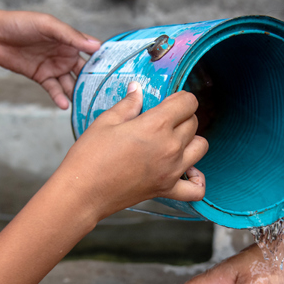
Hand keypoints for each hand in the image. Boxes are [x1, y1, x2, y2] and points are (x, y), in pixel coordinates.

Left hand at [0, 11, 100, 108]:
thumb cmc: (19, 24)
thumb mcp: (47, 25)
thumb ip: (71, 36)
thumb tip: (95, 46)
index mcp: (70, 40)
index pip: (92, 53)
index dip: (103, 63)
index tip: (117, 74)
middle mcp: (64, 55)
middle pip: (84, 72)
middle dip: (93, 83)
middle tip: (105, 95)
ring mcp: (53, 67)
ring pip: (71, 84)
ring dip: (78, 94)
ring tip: (86, 104)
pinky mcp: (41, 77)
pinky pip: (54, 90)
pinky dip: (60, 98)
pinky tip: (65, 104)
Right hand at [58, 82, 208, 219]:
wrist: (82, 193)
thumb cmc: (89, 158)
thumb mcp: (106, 122)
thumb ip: (128, 104)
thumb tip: (137, 90)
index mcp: (155, 125)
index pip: (188, 102)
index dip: (181, 98)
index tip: (171, 100)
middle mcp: (170, 147)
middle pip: (194, 123)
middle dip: (182, 117)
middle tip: (164, 119)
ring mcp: (171, 171)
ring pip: (201, 147)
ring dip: (192, 141)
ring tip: (174, 141)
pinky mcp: (167, 190)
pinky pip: (197, 188)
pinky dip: (197, 180)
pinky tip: (187, 171)